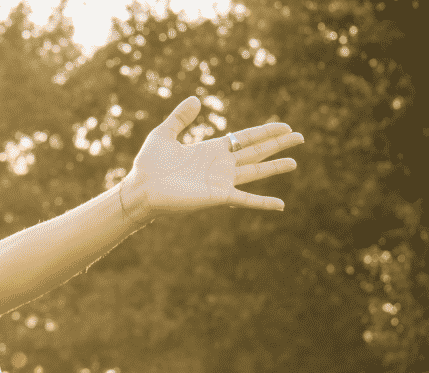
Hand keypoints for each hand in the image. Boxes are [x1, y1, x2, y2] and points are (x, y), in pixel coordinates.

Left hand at [119, 96, 303, 220]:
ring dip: (275, 167)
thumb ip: (180, 117)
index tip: (284, 126)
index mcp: (210, 150)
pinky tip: (280, 205)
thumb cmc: (148, 165)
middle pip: (256, 152)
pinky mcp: (218, 196)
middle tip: (300, 138)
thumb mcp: (163, 134)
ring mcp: (221, 181)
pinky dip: (263, 202)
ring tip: (294, 163)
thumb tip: (196, 99)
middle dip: (277, 145)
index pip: (244, 138)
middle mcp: (220, 165)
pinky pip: (245, 199)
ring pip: (255, 172)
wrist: (141, 189)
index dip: (265, 131)